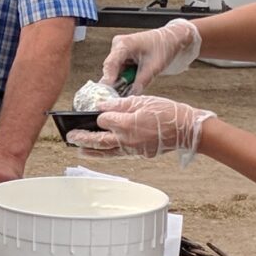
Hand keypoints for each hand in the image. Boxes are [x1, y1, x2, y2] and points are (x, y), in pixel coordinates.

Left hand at [70, 95, 213, 163]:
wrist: (185, 129)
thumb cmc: (166, 112)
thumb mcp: (142, 101)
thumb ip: (119, 104)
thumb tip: (101, 105)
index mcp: (125, 123)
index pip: (102, 120)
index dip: (99, 116)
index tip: (98, 113)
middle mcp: (125, 139)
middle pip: (98, 140)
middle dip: (82, 138)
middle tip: (70, 137)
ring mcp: (132, 149)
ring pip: (106, 152)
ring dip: (91, 151)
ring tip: (79, 150)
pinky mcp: (138, 154)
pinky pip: (118, 155)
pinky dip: (107, 154)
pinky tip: (101, 153)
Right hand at [100, 17, 201, 92]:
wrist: (171, 40)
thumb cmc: (164, 46)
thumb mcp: (154, 67)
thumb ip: (141, 82)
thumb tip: (131, 95)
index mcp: (124, 44)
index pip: (111, 64)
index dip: (109, 79)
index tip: (110, 92)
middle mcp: (118, 46)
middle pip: (111, 69)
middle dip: (117, 83)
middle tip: (124, 94)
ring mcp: (120, 51)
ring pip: (115, 72)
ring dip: (123, 81)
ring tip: (135, 84)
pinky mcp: (123, 56)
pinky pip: (120, 71)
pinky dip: (126, 78)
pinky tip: (135, 80)